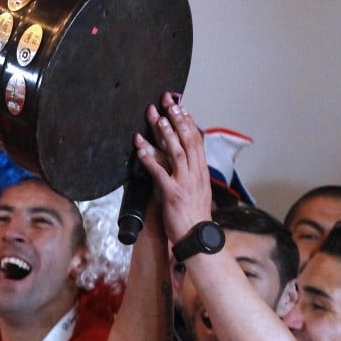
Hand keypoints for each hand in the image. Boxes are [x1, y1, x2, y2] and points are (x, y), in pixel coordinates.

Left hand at [134, 92, 212, 244]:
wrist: (196, 237)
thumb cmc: (194, 215)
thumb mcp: (196, 189)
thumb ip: (189, 172)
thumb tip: (180, 158)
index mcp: (201, 171)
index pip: (197, 140)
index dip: (188, 122)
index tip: (180, 106)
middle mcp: (196, 173)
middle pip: (188, 140)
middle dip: (177, 119)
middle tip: (167, 102)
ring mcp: (185, 183)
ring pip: (176, 152)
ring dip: (165, 133)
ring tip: (156, 118)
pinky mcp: (172, 193)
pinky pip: (159, 172)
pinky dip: (149, 158)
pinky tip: (139, 148)